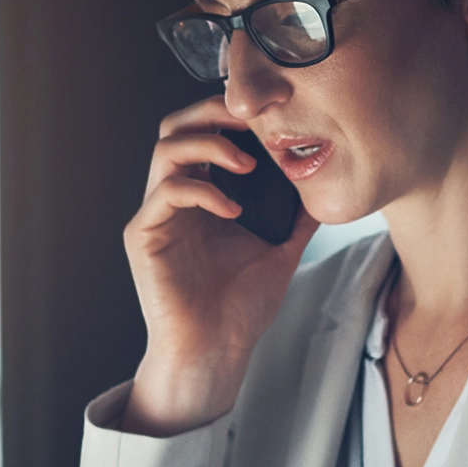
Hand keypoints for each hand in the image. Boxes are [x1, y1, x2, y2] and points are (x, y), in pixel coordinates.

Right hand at [123, 96, 316, 435]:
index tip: (270, 115)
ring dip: (210, 145)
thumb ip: (295, 217)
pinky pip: (167, 192)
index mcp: (200, 196)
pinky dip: (203, 191)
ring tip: (248, 163)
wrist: (216, 353)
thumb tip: (323, 185)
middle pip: (176, 127)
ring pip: (166, 149)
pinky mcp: (144, 235)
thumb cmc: (239, 309)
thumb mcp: (279, 250)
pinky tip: (233, 210)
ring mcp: (156, 215)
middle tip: (253, 123)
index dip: (231, 116)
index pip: (203, 133)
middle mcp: (173, 198)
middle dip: (214, 113)